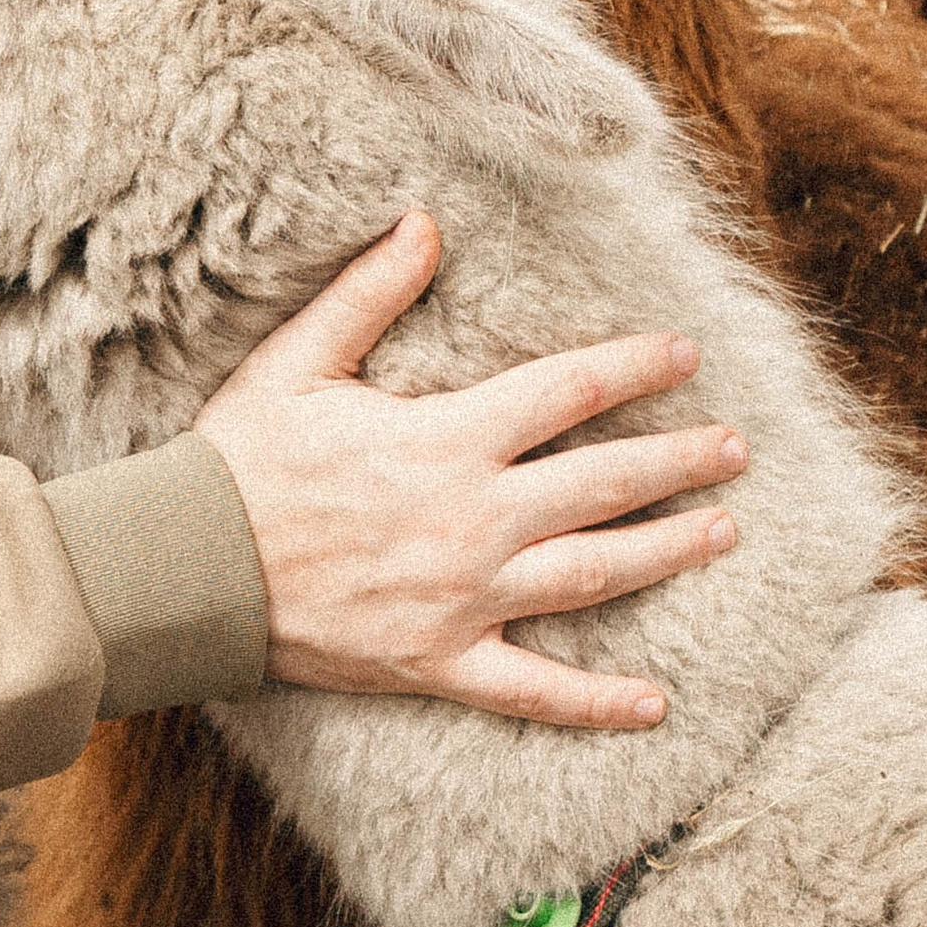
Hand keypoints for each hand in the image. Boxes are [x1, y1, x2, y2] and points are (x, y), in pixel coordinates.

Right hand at [193, 213, 744, 728]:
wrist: (190, 571)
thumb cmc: (240, 460)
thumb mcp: (299, 360)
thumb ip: (368, 293)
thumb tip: (424, 221)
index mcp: (446, 439)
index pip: (568, 393)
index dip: (635, 368)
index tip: (687, 353)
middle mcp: (473, 519)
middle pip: (603, 483)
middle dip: (679, 461)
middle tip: (737, 448)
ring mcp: (464, 598)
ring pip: (592, 575)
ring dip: (666, 553)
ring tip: (723, 533)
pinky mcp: (440, 663)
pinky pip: (534, 691)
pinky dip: (598, 702)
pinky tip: (656, 704)